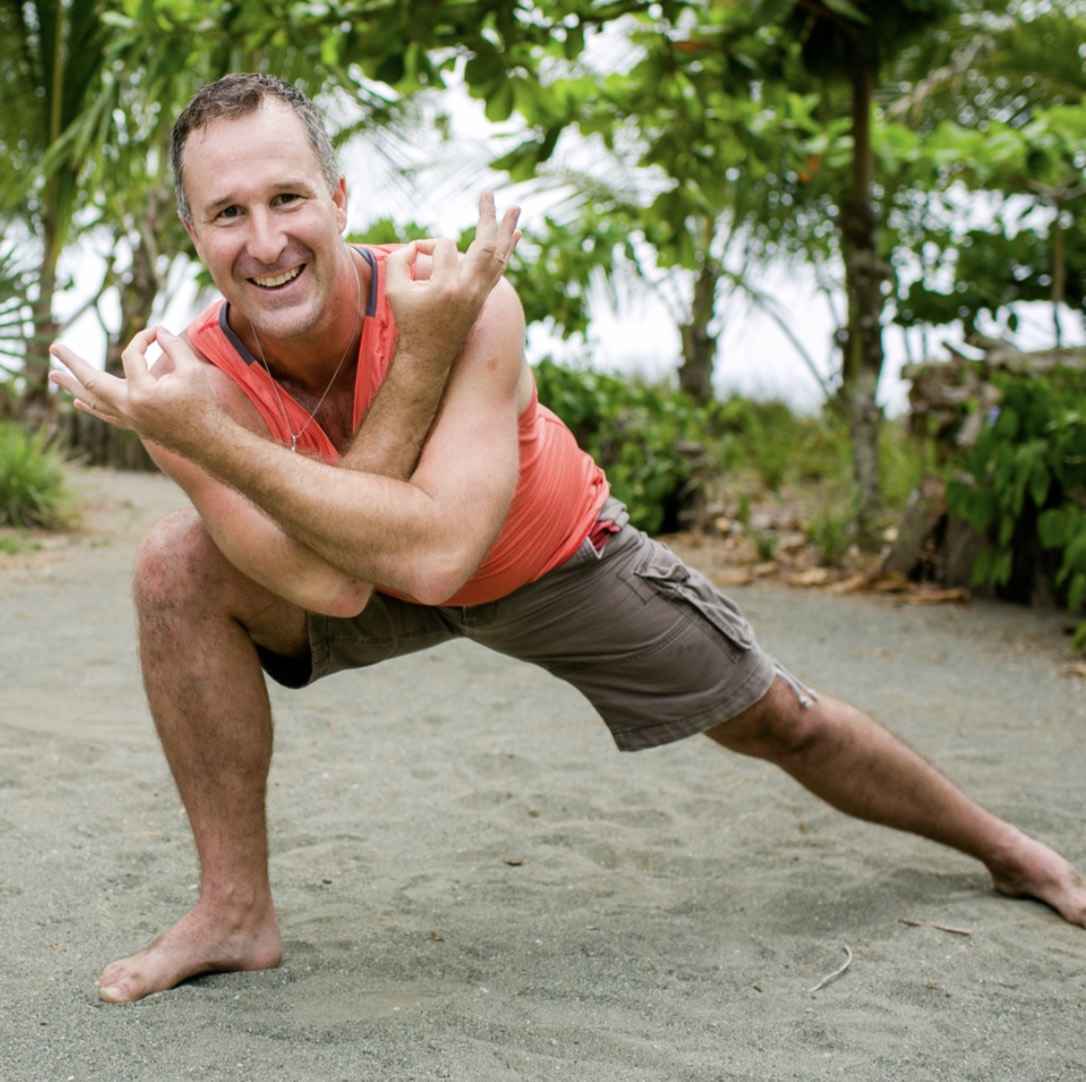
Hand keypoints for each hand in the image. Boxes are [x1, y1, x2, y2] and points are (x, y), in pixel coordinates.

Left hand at [50, 327, 224, 458]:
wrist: (210, 442)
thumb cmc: (203, 404)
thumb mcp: (192, 370)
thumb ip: (174, 346)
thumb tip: (157, 331)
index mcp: (143, 392)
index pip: (132, 356)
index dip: (143, 339)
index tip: (157, 333)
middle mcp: (129, 407)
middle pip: (92, 380)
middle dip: (73, 363)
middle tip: (54, 347)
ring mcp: (129, 419)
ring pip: (93, 401)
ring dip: (72, 387)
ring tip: (53, 375)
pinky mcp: (134, 426)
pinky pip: (106, 415)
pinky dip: (91, 407)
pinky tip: (79, 402)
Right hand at [384, 191, 520, 367]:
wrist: (428, 356)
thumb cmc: (410, 323)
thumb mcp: (394, 291)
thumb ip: (399, 261)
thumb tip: (418, 246)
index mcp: (447, 288)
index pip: (444, 247)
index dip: (427, 245)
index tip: (415, 255)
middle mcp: (469, 290)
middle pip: (485, 245)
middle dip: (487, 216)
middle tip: (488, 192)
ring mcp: (480, 295)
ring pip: (498, 256)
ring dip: (507, 230)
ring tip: (516, 208)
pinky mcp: (483, 298)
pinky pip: (499, 269)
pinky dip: (506, 250)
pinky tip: (516, 235)